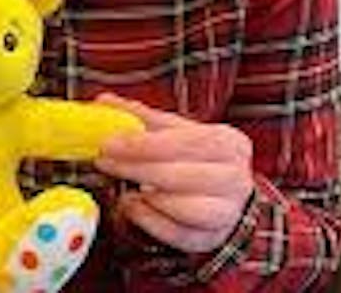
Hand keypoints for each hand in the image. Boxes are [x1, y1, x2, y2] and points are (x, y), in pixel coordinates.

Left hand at [92, 93, 253, 253]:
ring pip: (186, 209)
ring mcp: (227, 212)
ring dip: (149, 199)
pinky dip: (151, 221)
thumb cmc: (197, 159)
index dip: (144, 144)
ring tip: (126, 188)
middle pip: (183, 176)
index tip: (110, 143)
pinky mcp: (212, 238)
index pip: (186, 141)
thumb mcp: (174, 131)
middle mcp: (234, 178)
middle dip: (137, 169)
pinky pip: (178, 234)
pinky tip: (136, 206)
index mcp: (227, 143)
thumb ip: (141, 117)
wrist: (224, 194)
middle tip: (106, 162)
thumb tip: (106, 102)